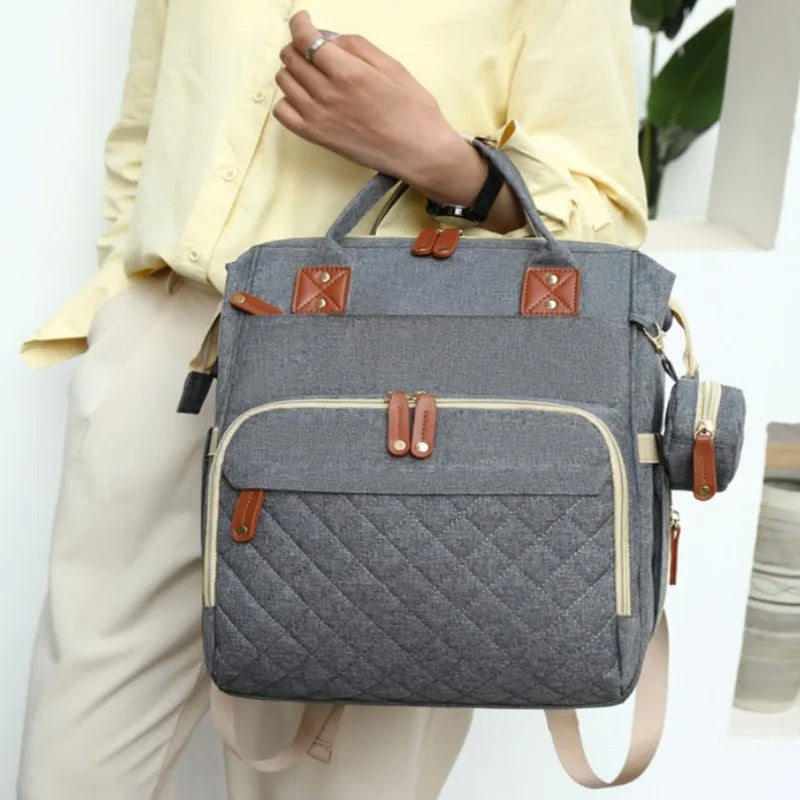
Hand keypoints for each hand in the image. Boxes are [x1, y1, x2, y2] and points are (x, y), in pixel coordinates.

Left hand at [273, 10, 462, 180]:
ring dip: (293, 71)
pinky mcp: (316, 137)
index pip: (304, 38)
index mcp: (348, 72)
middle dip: (299, 46)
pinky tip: (304, 99)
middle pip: (291, 58)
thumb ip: (356, 46)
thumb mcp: (391, 66)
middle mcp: (327, 93)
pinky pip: (282, 112)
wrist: (419, 152)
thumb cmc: (412, 110)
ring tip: (312, 75)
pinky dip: (287, 100)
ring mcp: (318, 117)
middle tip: (315, 51)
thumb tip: (328, 39)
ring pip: (284, 82)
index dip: (299, 23)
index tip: (303, 20)